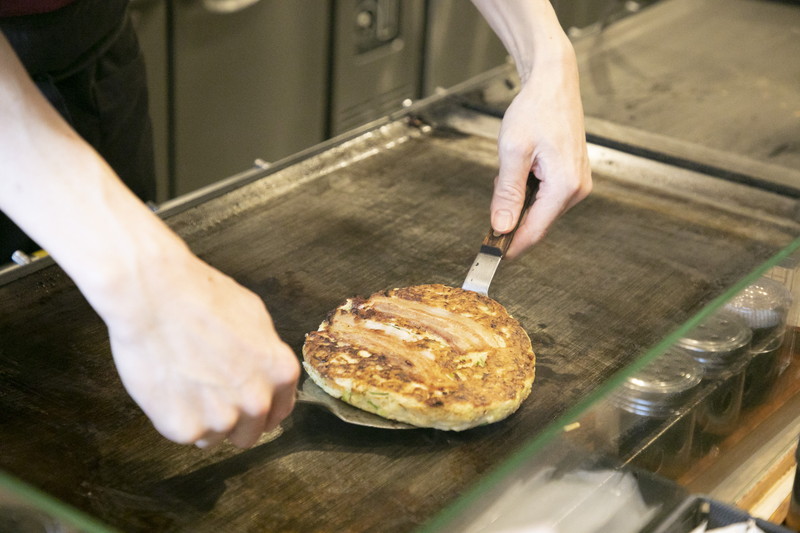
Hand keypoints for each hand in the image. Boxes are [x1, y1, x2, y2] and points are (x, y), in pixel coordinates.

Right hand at [106, 252, 299, 448]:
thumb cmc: (200, 297)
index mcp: (280, 372)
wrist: (154, 296)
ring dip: (201, 418)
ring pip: (215, 437)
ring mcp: (222, 419)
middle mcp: (257, 401)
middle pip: (249, 432)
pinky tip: (168, 387)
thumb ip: (265, 352)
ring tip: (185, 383)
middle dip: (232, 418)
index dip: (261, 409)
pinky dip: (173, 418)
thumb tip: (264, 368)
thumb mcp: (254, 315)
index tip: (245, 405)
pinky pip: (184, 435)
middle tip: (209, 394)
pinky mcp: (185, 429)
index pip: (279, 410)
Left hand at [491, 52, 591, 258]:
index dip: (510, 246)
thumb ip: (507, 193)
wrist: (553, 84)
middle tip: (499, 182)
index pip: (534, 231)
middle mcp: (577, 189)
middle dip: (511, 213)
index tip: (490, 255)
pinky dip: (528, 189)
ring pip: (539, 210)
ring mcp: (577, 184)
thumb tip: (502, 226)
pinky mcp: (572, 178)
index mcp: (565, 186)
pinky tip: (523, 166)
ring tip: (513, 166)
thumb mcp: (513, 152)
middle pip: (537, 222)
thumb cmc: (536, 110)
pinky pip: (545, 197)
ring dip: (519, 198)